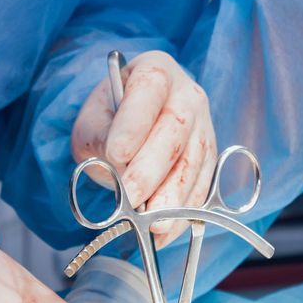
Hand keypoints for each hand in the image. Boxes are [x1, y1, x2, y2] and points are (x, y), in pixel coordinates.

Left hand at [71, 50, 214, 244]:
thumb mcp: (91, 121)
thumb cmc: (110, 121)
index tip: (116, 154)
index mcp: (155, 71)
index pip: (149, 89)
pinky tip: (165, 230)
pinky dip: (185, 212)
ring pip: (194, 161)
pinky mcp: (210, 160)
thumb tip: (116, 163)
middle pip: (177, 128)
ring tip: (152, 221)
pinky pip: (204, 186)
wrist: (131, 128)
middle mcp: (188, 95)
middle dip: (152, 167)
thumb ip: (98, 135)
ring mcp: (205, 128)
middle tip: (130, 195)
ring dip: (173, 195)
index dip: (134, 122)